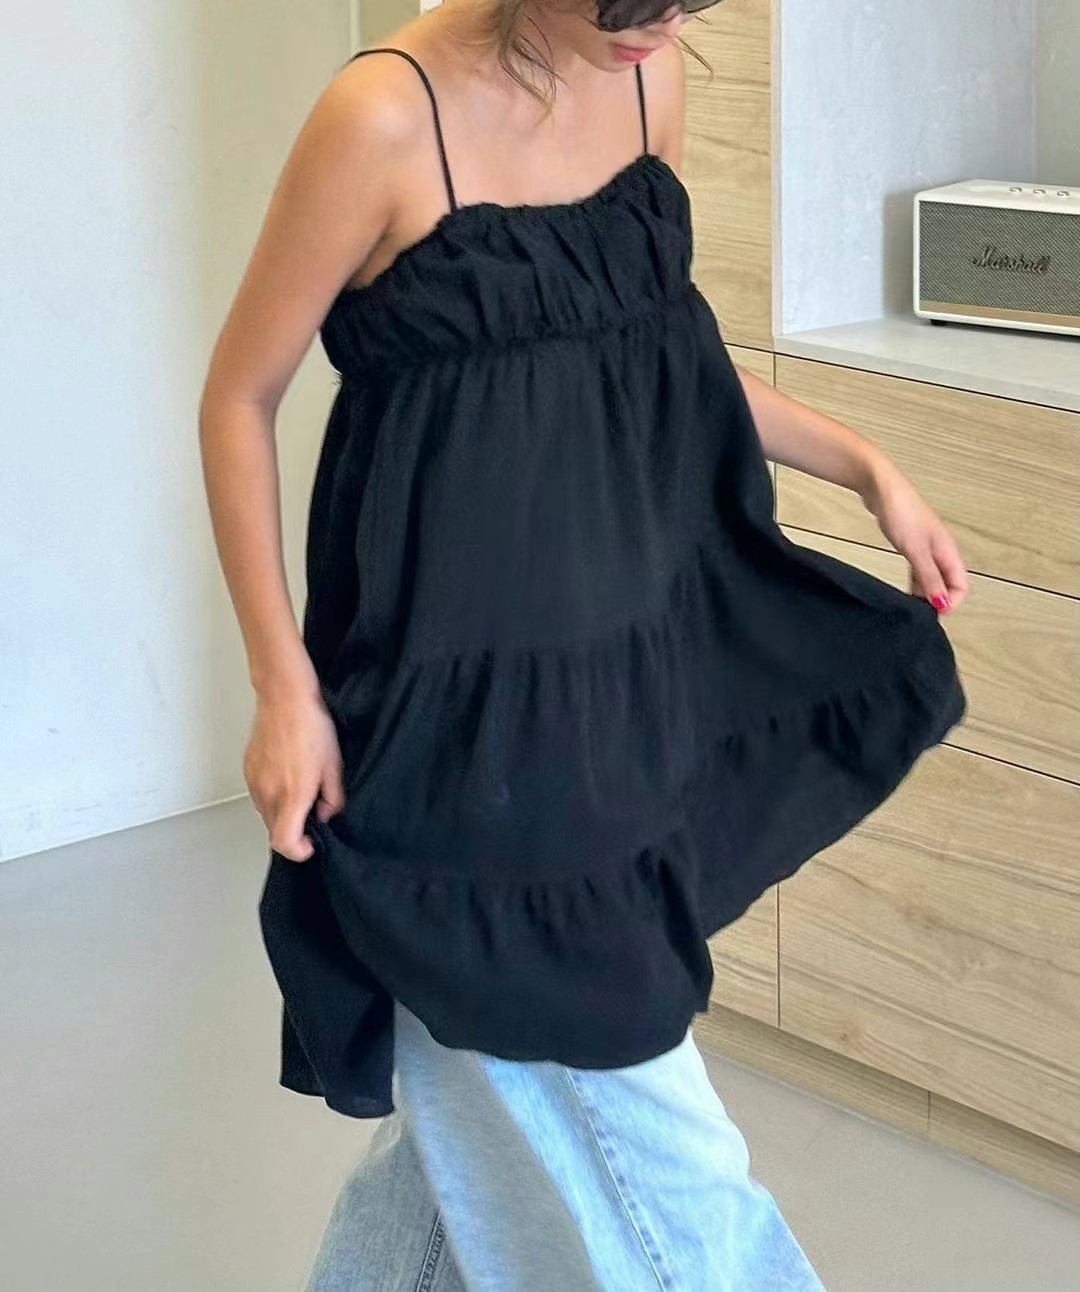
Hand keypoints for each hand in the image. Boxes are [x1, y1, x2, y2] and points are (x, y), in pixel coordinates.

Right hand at [244, 687, 344, 861]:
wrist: (285, 698)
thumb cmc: (311, 726)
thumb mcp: (334, 764)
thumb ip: (333, 798)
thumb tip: (326, 814)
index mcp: (292, 794)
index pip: (284, 842)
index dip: (298, 851)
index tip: (310, 843)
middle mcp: (268, 792)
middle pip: (274, 831)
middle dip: (293, 831)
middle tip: (311, 812)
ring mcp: (255, 782)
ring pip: (265, 814)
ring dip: (282, 813)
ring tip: (300, 790)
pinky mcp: (248, 770)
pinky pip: (259, 795)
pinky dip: (272, 796)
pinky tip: (287, 776)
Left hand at [858, 460, 969, 613]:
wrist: (881, 489)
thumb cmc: (901, 511)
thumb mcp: (915, 550)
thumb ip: (929, 577)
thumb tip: (943, 603)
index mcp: (948, 550)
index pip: (961, 585)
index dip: (951, 602)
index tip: (932, 614)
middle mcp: (941, 550)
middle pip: (949, 583)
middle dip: (939, 600)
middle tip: (919, 615)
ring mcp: (927, 547)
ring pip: (933, 578)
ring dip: (926, 593)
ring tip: (911, 607)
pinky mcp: (912, 545)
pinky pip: (920, 570)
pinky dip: (915, 583)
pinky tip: (905, 592)